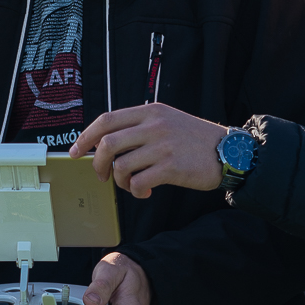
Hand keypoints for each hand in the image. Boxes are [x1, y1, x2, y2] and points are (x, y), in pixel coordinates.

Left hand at [69, 103, 227, 196]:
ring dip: (118, 180)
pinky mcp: (171, 167)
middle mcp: (154, 125)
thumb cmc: (194, 140)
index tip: (76, 151)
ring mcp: (162, 146)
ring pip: (120, 165)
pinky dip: (135, 191)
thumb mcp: (167, 120)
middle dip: (97, 163)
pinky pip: (137, 182)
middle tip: (101, 175)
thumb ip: (140, 126)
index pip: (106, 119)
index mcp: (150, 111)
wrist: (229, 152)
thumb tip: (106, 143)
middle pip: (107, 143)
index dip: (86, 136)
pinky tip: (144, 192)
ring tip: (130, 184)